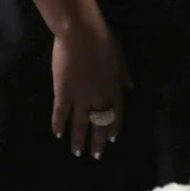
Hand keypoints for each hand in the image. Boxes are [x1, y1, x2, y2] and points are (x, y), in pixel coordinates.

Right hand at [51, 19, 131, 159]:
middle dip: (98, 141)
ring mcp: (80, 96)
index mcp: (115, 88)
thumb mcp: (122, 58)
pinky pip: (60, 112)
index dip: (114, 128)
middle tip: (96, 156)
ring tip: (77, 153)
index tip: (112, 140)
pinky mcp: (63, 91)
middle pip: (99, 123)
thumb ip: (124, 76)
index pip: (116, 114)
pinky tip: (57, 134)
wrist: (82, 34)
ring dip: (78, 139)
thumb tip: (131, 88)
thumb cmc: (105, 41)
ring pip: (80, 123)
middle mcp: (99, 96)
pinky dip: (58, 124)